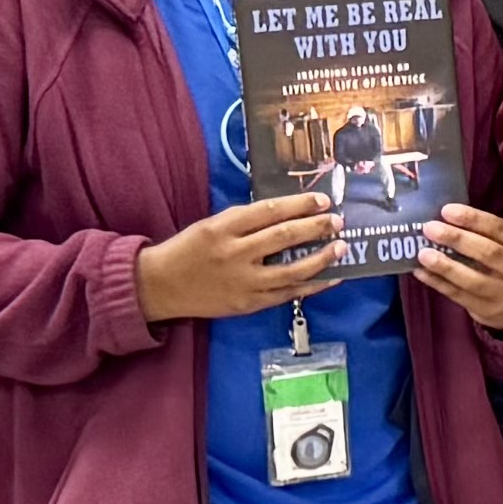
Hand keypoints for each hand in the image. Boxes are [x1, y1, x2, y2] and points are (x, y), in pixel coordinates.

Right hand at [138, 190, 344, 324]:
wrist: (160, 286)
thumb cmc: (188, 250)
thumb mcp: (210, 225)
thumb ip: (245, 220)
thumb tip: (287, 212)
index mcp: (223, 228)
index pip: (269, 211)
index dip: (299, 204)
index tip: (322, 200)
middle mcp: (235, 253)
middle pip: (284, 237)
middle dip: (316, 227)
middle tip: (338, 221)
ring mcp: (244, 281)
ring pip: (292, 269)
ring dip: (322, 257)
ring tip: (342, 246)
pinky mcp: (249, 303)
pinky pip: (288, 293)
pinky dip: (313, 285)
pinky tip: (332, 276)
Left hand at [405, 201, 502, 335]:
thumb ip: (488, 234)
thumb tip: (445, 216)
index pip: (501, 229)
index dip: (474, 219)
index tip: (447, 210)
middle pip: (489, 253)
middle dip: (458, 239)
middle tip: (430, 228)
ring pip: (473, 279)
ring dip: (446, 266)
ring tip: (423, 254)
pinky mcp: (486, 310)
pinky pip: (458, 295)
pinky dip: (438, 283)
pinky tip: (421, 272)